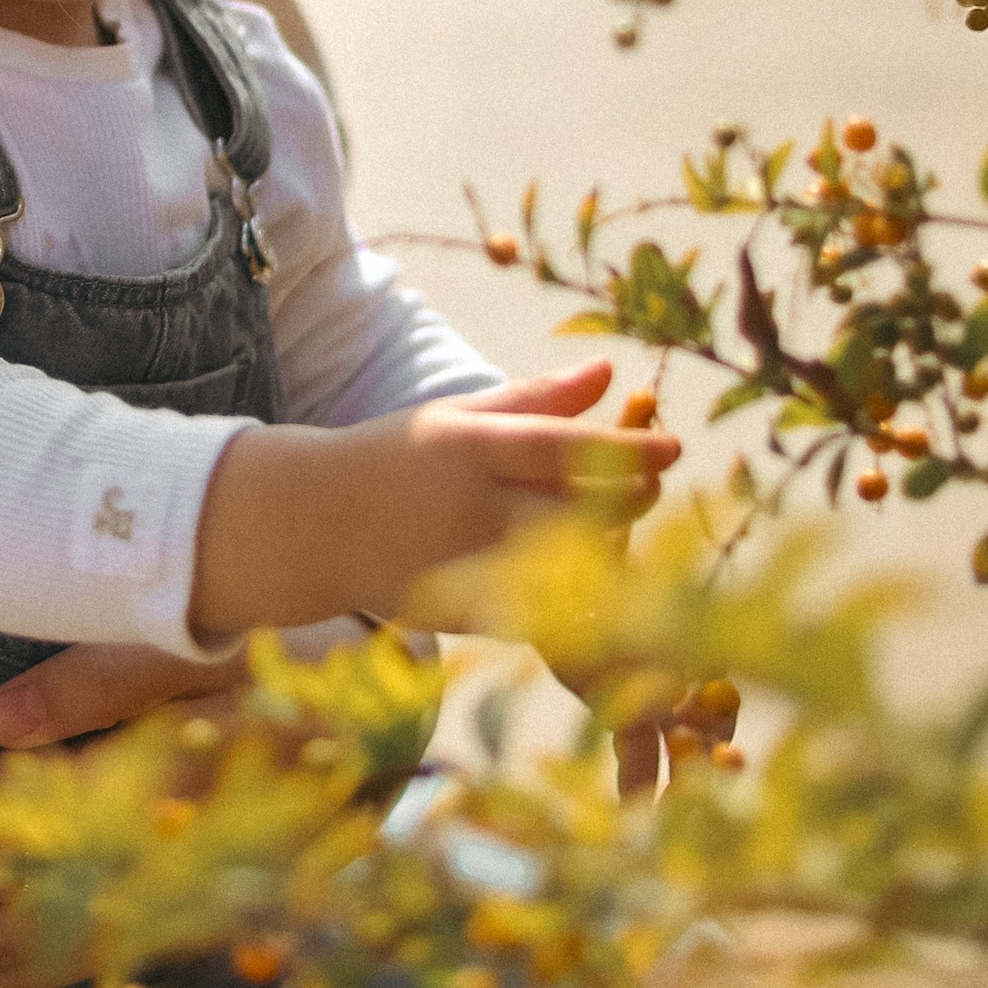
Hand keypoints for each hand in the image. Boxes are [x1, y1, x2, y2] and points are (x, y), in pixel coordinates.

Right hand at [191, 358, 678, 635]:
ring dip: (611, 547)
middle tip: (648, 484)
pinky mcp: (467, 614)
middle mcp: (473, 508)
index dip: (630, 451)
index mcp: (470, 449)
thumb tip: (611, 373)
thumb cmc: (397, 459)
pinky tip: (585, 576)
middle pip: (583, 511)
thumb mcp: (457, 416)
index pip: (567, 449)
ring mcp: (470, 566)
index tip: (673, 447)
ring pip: (573, 566)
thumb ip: (536, 398)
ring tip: (615, 524)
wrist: (314, 524)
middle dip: (632, 498)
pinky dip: (576, 598)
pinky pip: (544, 613)